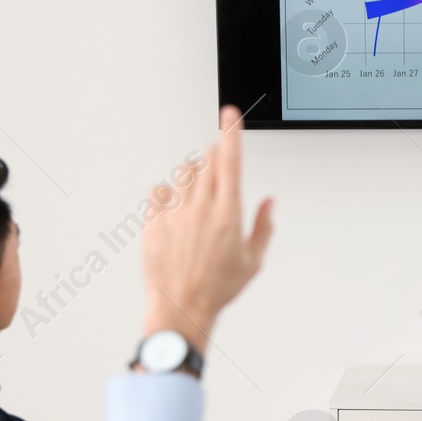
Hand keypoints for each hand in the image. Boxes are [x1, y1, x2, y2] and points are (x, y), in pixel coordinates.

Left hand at [141, 105, 273, 347]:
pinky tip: (174, 208)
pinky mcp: (153, 222)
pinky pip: (158, 192)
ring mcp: (175, 213)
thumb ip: (263, 227)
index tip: (230, 113)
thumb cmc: (217, 288)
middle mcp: (201, 209)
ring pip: (183, 173)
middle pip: (206, 162)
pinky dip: (167, 193)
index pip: (231, 161)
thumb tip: (268, 202)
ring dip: (193, 173)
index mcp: (228, 214)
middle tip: (217, 169)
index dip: (231, 132)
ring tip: (198, 193)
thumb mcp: (253, 261)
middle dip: (214, 159)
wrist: (181, 307)